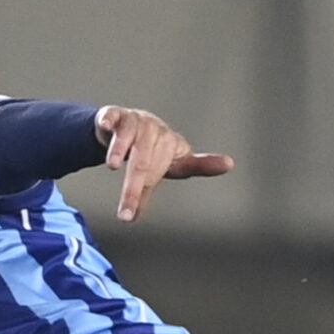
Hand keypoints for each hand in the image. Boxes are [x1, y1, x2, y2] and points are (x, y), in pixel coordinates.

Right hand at [94, 106, 234, 220]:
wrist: (126, 123)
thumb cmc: (148, 149)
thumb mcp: (162, 167)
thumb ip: (155, 192)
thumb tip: (137, 218)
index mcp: (171, 146)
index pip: (177, 167)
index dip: (201, 168)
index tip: (227, 165)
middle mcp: (155, 133)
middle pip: (145, 162)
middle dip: (134, 189)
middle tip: (126, 214)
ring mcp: (136, 122)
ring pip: (129, 135)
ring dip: (120, 149)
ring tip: (114, 166)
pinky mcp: (115, 115)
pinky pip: (111, 116)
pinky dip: (108, 121)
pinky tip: (106, 126)